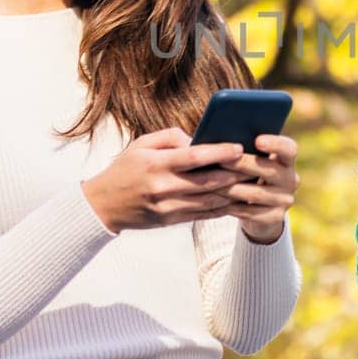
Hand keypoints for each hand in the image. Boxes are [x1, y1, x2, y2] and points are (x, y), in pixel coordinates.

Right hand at [82, 128, 250, 232]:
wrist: (103, 205)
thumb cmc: (125, 169)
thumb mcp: (141, 144)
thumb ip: (170, 137)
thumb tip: (198, 139)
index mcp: (155, 164)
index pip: (193, 157)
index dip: (219, 152)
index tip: (239, 147)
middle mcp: (163, 187)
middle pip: (207, 182)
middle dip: (234, 174)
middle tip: (254, 166)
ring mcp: (167, 207)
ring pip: (208, 202)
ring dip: (232, 193)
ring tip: (251, 183)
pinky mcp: (170, 221)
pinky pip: (202, 215)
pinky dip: (221, 208)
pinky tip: (235, 200)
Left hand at [215, 133, 299, 244]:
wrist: (261, 208)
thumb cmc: (251, 174)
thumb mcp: (253, 161)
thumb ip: (245, 151)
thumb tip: (220, 141)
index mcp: (287, 160)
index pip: (289, 149)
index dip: (276, 144)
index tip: (257, 140)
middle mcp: (291, 179)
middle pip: (269, 171)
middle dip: (242, 165)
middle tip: (220, 159)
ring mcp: (284, 200)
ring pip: (256, 194)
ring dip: (231, 188)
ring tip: (210, 182)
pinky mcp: (275, 217)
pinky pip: (250, 212)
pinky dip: (231, 206)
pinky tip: (215, 201)